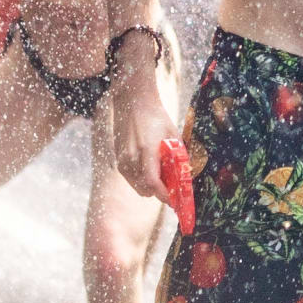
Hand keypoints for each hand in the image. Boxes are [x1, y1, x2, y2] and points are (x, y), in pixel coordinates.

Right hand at [108, 69, 173, 198]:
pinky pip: (131, 179)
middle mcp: (131, 157)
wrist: (133, 102)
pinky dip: (141, 180)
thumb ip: (178, 156)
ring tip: (162, 177)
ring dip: (150, 187)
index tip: (174, 201)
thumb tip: (185, 175)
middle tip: (172, 189)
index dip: (164, 195)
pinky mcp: (118, 160)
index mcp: (146, 149)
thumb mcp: (172, 134)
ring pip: (137, 186)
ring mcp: (122, 159)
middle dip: (159, 193)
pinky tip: (150, 169)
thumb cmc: (156, 116)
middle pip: (145, 189)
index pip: (152, 182)